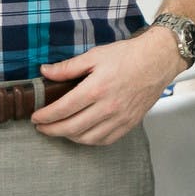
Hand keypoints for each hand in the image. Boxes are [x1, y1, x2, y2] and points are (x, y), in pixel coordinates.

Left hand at [33, 28, 179, 144]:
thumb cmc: (129, 55)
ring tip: (61, 129)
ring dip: (69, 137)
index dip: (45, 116)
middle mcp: (108, 106)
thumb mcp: (95, 55)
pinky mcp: (129, 123)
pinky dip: (90, 140)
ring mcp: (120, 117)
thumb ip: (68, 67)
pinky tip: (83, 134)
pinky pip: (105, 140)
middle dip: (52, 130)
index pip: (63, 109)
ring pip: (87, 138)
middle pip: (71, 128)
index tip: (36, 117)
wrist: (158, 60)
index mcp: (96, 88)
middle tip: (42, 127)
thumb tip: (45, 72)